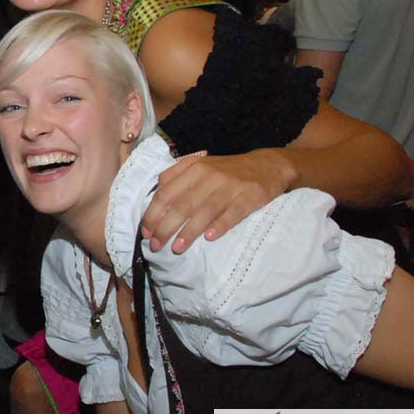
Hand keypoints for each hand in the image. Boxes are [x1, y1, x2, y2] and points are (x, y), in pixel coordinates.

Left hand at [141, 150, 295, 252]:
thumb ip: (175, 179)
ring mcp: (229, 185)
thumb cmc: (225, 171)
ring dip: (189, 231)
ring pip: (204, 210)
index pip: (166, 192)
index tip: (146, 232)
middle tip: (156, 246)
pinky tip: (210, 238)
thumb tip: (153, 203)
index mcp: (192, 168)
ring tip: (177, 248)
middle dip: (165, 227)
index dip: (153, 213)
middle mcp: (208, 175)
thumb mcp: (199, 167)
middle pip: (181, 204)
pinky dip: (220, 225)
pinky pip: (232, 213)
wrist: (267, 165)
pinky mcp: (249, 196)